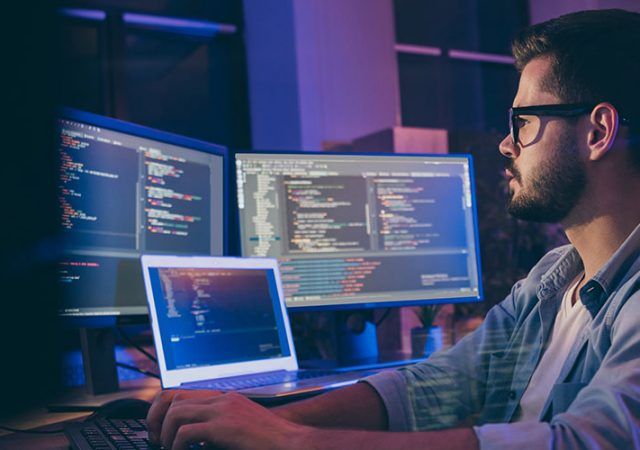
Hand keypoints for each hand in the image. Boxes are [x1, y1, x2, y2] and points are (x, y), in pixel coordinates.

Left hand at [147, 389, 309, 449]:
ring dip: (166, 433)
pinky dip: (177, 445)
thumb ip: (222, 426)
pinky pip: (186, 432)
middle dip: (159, 419)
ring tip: (168, 447)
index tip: (162, 428)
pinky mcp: (222, 427)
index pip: (185, 393)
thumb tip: (198, 438)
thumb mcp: (243, 427)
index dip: (167, 410)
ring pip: (176, 413)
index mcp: (227, 398)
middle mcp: (223, 400)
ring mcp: (223, 411)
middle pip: (176, 399)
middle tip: (157, 439)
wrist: (291, 442)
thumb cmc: (271, 441)